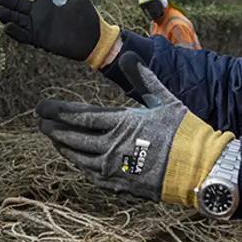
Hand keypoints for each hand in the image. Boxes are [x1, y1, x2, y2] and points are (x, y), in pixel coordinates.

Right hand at [0, 0, 120, 66]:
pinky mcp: (39, 39)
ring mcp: (38, 25)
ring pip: (16, 18)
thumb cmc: (87, 15)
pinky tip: (7, 26)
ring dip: (6, 15)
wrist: (92, 39)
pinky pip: (23, 35)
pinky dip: (14, 31)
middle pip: (16, 4)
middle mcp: (39, 11)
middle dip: (4, 0)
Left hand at [35, 52, 233, 205]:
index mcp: (121, 124)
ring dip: (64, 148)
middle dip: (54, 129)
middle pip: (74, 138)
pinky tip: (76, 162)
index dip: (58, 111)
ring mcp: (116, 170)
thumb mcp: (164, 100)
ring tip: (54, 139)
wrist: (200, 169)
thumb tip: (129, 55)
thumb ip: (143, 78)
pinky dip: (81, 167)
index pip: (80, 116)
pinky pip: (93, 177)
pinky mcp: (122, 186)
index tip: (41, 107)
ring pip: (80, 158)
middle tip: (40, 122)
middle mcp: (113, 148)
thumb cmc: (184, 132)